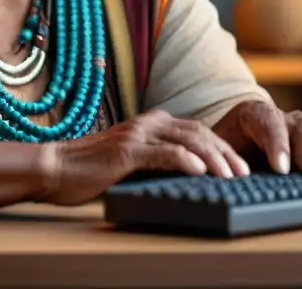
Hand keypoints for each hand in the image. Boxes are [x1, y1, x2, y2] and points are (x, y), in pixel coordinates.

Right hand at [39, 109, 249, 205]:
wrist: (56, 168)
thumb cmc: (91, 170)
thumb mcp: (131, 163)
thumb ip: (156, 162)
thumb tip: (188, 178)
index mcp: (151, 124)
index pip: (196, 131)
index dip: (221, 147)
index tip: (240, 166)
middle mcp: (147, 123)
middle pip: (198, 133)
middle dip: (225, 153)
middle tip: (245, 173)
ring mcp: (137, 134)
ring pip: (187, 141)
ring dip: (213, 158)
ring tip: (231, 176)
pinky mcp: (127, 150)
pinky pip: (163, 153)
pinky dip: (185, 160)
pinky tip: (200, 171)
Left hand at [212, 99, 301, 174]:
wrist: (238, 135)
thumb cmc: (228, 144)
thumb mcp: (220, 148)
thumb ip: (226, 159)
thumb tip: (227, 177)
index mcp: (254, 114)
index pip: (268, 122)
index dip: (276, 144)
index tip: (280, 169)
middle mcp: (280, 117)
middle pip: (297, 124)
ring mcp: (298, 126)